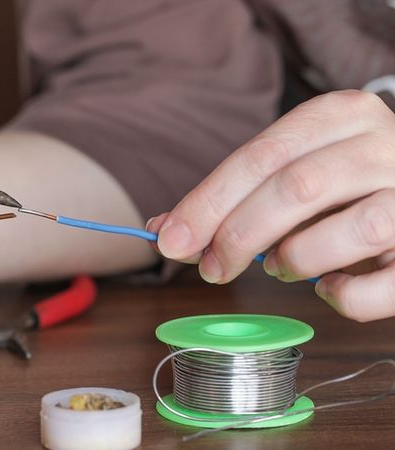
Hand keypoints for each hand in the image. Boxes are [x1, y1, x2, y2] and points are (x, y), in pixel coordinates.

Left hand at [147, 90, 394, 321]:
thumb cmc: (343, 185)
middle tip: (210, 268)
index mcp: (341, 115)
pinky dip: (346, 297)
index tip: (170, 239)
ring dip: (295, 259)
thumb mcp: (290, 171)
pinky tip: (329, 287)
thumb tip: (164, 229)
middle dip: (237, 235)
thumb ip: (231, 197)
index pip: (261, 155)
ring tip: (278, 266)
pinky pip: (385, 285)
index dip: (208, 201)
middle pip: (296, 188)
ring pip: (350, 230)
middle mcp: (384, 146)